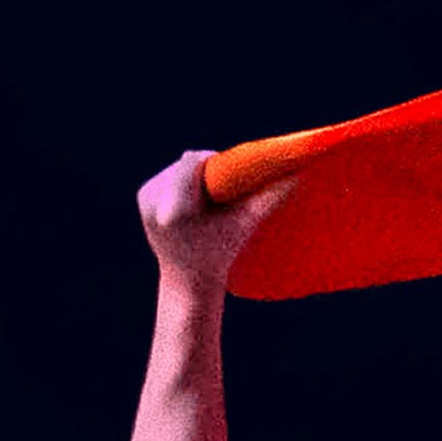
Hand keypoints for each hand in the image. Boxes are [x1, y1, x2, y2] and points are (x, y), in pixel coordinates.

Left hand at [142, 150, 281, 293]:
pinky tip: (193, 195)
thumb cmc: (221, 254)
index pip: (195, 161)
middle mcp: (153, 200)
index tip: (234, 168)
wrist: (186, 281)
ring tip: (211, 191)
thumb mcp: (245, 224)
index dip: (217, 160)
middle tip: (226, 182)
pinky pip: (168, 175)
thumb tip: (299, 171)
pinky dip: (182, 179)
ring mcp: (145, 198)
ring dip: (195, 172)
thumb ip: (269, 197)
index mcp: (175, 208)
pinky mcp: (142, 197)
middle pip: (187, 163)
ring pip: (178, 166)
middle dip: (208, 167)